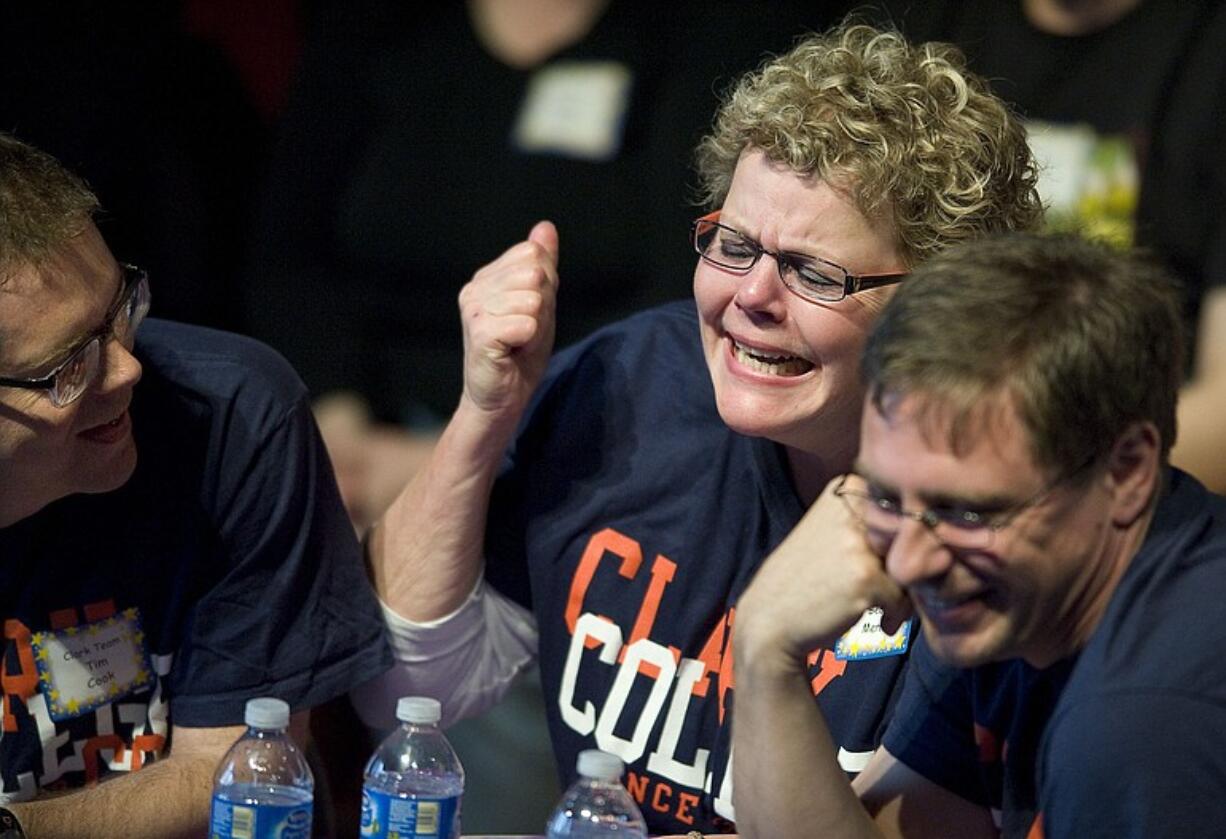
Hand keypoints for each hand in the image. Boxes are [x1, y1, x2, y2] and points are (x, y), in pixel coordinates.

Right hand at [458, 220, 558, 420]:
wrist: (502, 397)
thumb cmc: (520, 351)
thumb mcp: (541, 303)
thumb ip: (543, 265)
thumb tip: (546, 227)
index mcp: (487, 276)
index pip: (533, 255)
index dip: (545, 286)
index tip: (530, 313)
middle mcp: (475, 288)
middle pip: (535, 273)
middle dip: (543, 306)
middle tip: (526, 330)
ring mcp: (474, 309)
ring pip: (533, 298)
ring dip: (536, 325)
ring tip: (518, 341)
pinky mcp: (480, 331)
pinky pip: (526, 323)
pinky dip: (529, 339)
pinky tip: (512, 351)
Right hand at [736, 475, 909, 664]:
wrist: (769, 619)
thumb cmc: (804, 579)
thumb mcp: (831, 531)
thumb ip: (874, 524)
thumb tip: (937, 539)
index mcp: (846, 488)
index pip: (904, 510)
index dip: (901, 541)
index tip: (885, 562)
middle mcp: (852, 508)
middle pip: (910, 538)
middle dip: (904, 567)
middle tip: (882, 588)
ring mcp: (858, 541)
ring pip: (909, 567)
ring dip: (902, 592)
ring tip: (877, 605)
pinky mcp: (865, 577)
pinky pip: (903, 597)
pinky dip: (894, 615)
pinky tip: (877, 621)